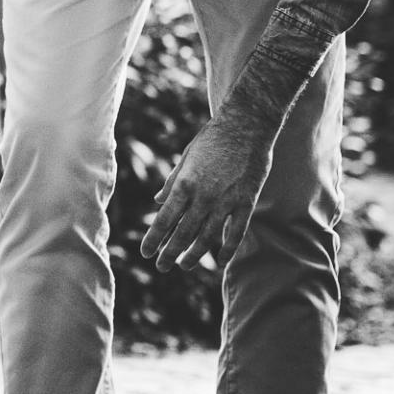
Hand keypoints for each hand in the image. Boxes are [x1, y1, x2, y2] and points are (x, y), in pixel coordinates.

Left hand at [140, 113, 273, 272]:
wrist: (247, 125)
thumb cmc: (212, 139)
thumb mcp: (186, 158)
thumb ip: (172, 183)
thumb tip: (158, 202)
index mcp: (184, 184)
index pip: (164, 220)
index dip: (154, 239)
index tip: (146, 253)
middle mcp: (203, 196)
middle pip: (183, 233)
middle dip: (169, 253)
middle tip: (161, 267)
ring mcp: (226, 201)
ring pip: (207, 238)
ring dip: (194, 255)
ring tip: (183, 266)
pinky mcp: (246, 202)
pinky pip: (236, 233)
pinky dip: (227, 249)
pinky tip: (218, 261)